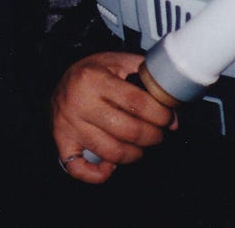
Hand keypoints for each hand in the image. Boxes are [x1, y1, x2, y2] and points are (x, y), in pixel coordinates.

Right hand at [51, 51, 175, 183]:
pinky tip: (110, 166)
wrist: (60, 81)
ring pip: (112, 152)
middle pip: (129, 131)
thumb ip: (147, 77)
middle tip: (158, 132)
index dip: (161, 115)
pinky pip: (78, 168)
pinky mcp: (62, 140)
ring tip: (140, 145)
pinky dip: (99, 174)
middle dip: (154, 136)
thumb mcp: (118, 62)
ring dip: (135, 154)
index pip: (138, 103)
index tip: (168, 118)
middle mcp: (78, 102)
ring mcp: (68, 124)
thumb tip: (173, 113)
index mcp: (93, 78)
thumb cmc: (93, 73)